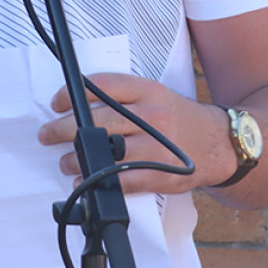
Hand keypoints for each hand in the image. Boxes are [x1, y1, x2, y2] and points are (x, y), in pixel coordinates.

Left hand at [36, 72, 233, 194]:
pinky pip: (121, 179)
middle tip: (47, 134)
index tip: (56, 104)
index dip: (73, 94)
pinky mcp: (161, 173)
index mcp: (148, 91)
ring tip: (64, 160)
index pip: (103, 85)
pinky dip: (96, 182)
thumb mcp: (154, 95)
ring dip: (77, 158)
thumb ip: (122, 97)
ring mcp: (157, 145)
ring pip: (106, 152)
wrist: (220, 143)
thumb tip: (77, 106)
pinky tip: (83, 181)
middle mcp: (152, 115)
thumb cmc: (178, 119)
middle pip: (98, 120)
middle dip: (64, 129)